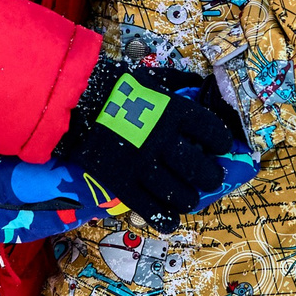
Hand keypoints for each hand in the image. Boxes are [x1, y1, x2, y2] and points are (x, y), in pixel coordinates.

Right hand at [51, 59, 245, 231]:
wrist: (73, 103)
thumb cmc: (114, 87)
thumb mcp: (150, 77)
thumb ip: (177, 81)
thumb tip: (199, 83)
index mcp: (174, 111)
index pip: (212, 132)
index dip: (221, 142)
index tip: (219, 146)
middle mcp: (164, 141)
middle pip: (201, 169)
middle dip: (211, 177)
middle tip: (210, 177)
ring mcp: (144, 166)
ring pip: (181, 195)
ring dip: (189, 198)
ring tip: (188, 196)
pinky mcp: (123, 184)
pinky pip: (151, 210)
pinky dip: (165, 219)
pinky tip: (171, 219)